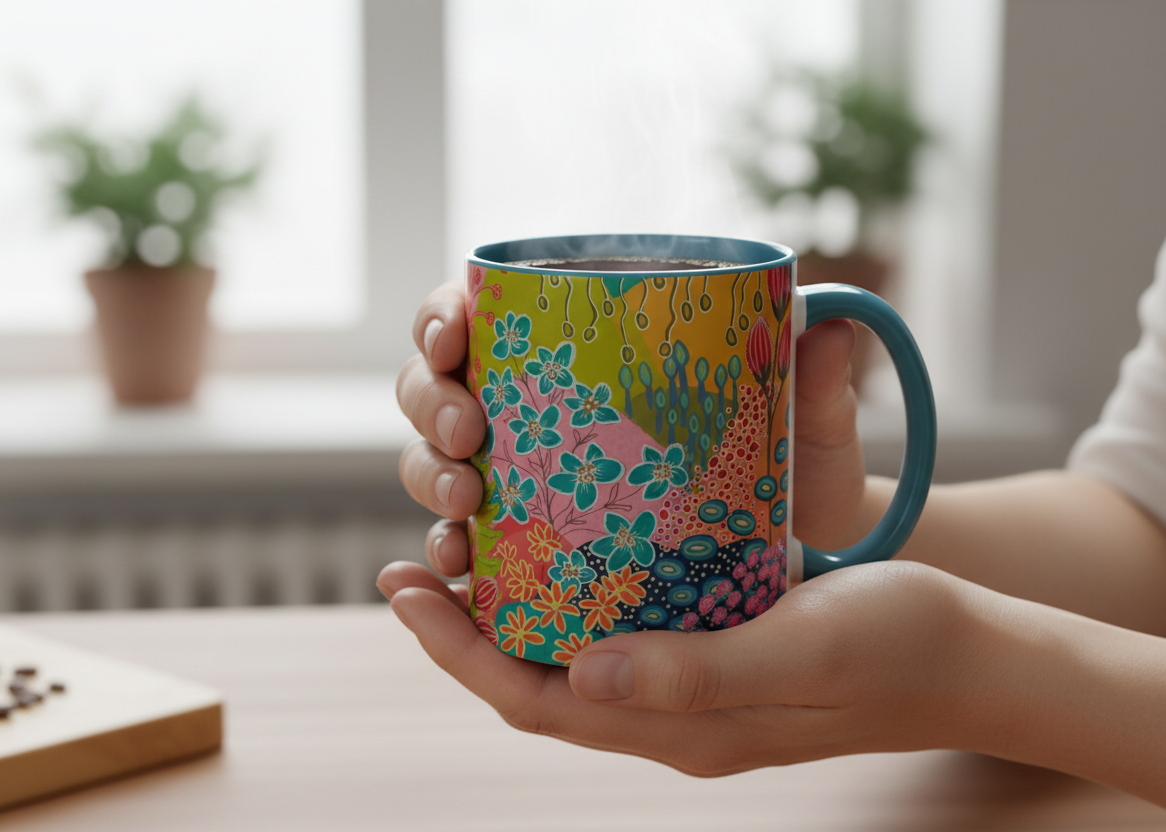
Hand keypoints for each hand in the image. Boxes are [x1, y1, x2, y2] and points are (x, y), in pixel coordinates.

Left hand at [377, 559, 977, 773]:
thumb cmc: (899, 646)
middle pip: (540, 681)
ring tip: (466, 551)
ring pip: (574, 656)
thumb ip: (698, 674)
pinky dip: (574, 595)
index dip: (461, 653)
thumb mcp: (803, 650)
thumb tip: (581, 676)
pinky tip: (564, 546)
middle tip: (413, 565)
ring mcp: (693, 685)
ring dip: (512, 613)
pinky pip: (621, 631)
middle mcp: (674, 714)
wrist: (972, 654)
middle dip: (465, 632)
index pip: (540, 700)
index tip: (406, 593)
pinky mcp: (715, 650)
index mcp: (683, 728)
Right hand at [395, 280, 871, 584]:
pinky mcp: (525, 540)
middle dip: (432, 404)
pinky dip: (448, 550)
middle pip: (435, 386)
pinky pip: (462, 538)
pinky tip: (457, 568)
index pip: (478, 312)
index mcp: (575, 347)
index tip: (453, 336)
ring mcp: (519, 473)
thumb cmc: (790, 468)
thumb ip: (814, 378)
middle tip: (470, 432)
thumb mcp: (805, 424)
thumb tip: (824, 322)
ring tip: (466, 499)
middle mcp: (531, 405)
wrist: (793, 553)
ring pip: (434, 459)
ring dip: (428, 476)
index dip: (441, 317)